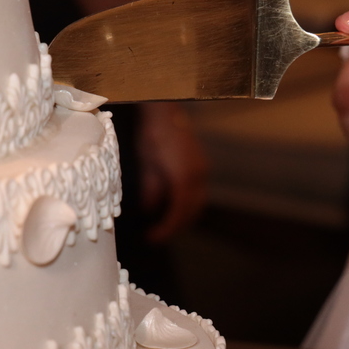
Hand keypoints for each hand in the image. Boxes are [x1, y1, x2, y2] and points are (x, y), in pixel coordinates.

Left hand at [136, 101, 209, 241]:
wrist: (166, 110)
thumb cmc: (152, 134)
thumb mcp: (146, 163)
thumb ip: (150, 188)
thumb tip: (149, 209)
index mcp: (184, 177)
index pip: (179, 212)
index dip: (167, 228)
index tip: (153, 238)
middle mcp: (198, 175)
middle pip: (192, 209)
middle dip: (177, 225)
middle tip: (158, 235)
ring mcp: (202, 169)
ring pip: (197, 201)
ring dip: (184, 215)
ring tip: (165, 224)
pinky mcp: (201, 164)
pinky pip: (197, 191)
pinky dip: (187, 203)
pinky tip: (172, 206)